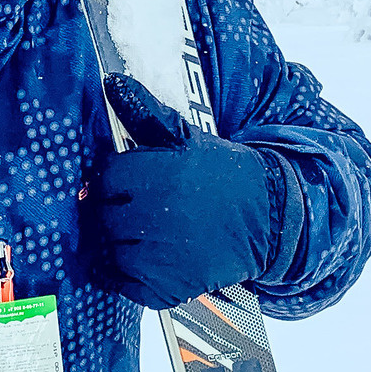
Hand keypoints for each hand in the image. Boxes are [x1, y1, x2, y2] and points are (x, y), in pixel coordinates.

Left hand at [89, 74, 285, 309]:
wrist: (269, 217)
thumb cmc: (223, 173)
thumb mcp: (187, 137)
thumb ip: (145, 113)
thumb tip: (110, 82)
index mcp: (154, 176)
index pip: (103, 178)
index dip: (112, 178)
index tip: (127, 179)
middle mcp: (152, 219)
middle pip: (102, 215)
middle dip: (113, 209)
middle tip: (139, 206)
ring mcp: (158, 259)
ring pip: (109, 250)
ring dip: (119, 241)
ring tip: (148, 231)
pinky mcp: (167, 289)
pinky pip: (125, 284)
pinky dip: (127, 275)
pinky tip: (145, 258)